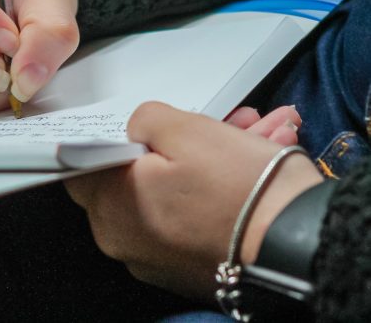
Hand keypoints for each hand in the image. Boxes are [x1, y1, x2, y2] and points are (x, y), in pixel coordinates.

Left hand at [65, 102, 322, 300]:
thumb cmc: (239, 188)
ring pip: (171, 192)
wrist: (301, 246)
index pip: (84, 166)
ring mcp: (156, 257)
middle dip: (172, 144)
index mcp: (110, 208)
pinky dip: (214, 190)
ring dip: (204, 161)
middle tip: (210, 123)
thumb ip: (145, 120)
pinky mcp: (190, 265)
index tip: (138, 126)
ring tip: (250, 132)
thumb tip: (136, 130)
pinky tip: (252, 159)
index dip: (111, 139)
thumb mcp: (186, 129)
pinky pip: (192, 215)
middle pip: (136, 177)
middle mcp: (123, 240)